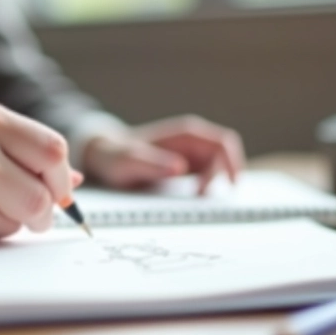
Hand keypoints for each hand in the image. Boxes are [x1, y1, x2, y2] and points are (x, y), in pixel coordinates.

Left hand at [82, 115, 244, 193]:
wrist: (104, 157)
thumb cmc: (115, 157)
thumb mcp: (129, 162)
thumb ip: (152, 164)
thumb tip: (180, 167)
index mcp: (185, 133)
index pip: (223, 143)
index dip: (231, 164)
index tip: (226, 187)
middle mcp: (192, 141)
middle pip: (225, 157)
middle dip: (222, 177)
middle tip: (203, 198)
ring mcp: (191, 153)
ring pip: (220, 168)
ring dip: (216, 184)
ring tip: (195, 200)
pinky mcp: (188, 167)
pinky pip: (209, 176)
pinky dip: (209, 188)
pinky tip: (194, 200)